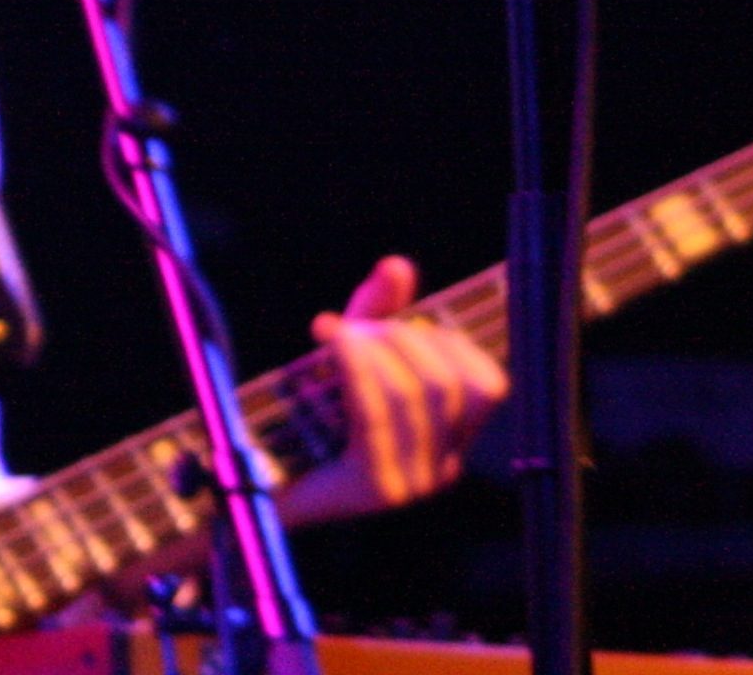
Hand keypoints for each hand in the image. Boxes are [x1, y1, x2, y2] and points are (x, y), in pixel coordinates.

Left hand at [277, 255, 507, 524]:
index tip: (399, 323)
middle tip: (356, 325)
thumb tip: (398, 265)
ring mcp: (413, 482)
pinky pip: (375, 415)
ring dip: (371, 347)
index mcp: (452, 439)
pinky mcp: (375, 487)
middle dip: (402, 337)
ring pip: (413, 395)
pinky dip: (353, 367)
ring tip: (335, 331)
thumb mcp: (350, 355)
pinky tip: (329, 339)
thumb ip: (377, 311)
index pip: (487, 385)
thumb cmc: (311, 416)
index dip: (449, 341)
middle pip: (449, 384)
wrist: (264, 480)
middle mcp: (444, 467)